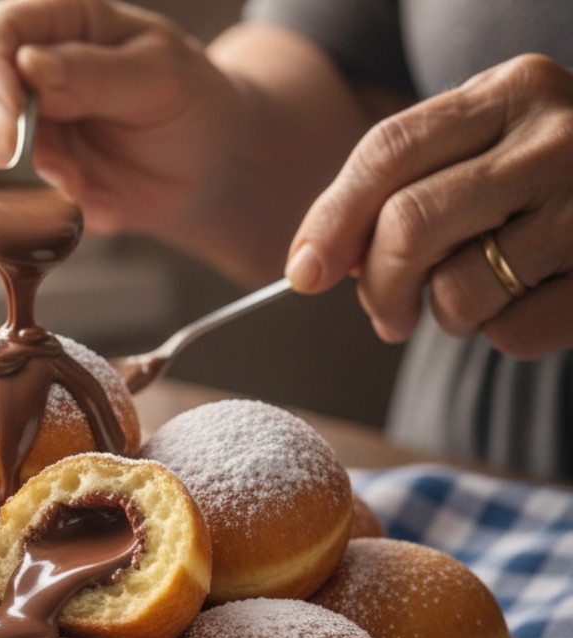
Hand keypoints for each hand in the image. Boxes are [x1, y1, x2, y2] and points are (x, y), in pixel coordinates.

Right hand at [0, 0, 242, 235]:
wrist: (205, 167)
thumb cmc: (189, 103)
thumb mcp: (159, 77)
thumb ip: (93, 73)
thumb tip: (28, 66)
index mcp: (57, 24)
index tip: (11, 119)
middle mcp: (22, 73)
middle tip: (52, 168)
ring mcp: (15, 127)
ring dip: (15, 181)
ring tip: (79, 189)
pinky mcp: (19, 177)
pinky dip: (28, 212)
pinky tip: (81, 208)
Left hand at [286, 54, 572, 357]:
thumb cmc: (554, 177)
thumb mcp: (491, 145)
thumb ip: (412, 181)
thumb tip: (320, 260)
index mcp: (512, 90)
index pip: (388, 152)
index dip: (331, 219)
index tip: (302, 273)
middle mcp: (559, 136)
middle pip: (411, 223)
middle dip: (378, 284)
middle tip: (383, 313)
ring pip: (461, 288)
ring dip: (444, 314)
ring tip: (466, 302)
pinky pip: (516, 331)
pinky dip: (501, 335)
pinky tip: (525, 305)